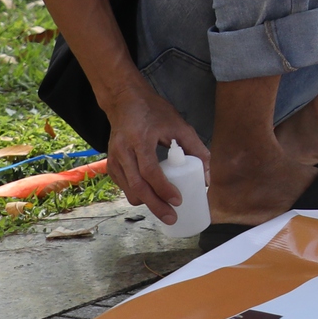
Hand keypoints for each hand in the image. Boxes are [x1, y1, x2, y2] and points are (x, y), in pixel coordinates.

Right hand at [106, 93, 207, 225]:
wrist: (125, 101)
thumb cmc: (155, 112)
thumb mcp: (180, 126)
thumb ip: (197, 149)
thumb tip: (207, 178)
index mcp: (140, 140)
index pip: (150, 171)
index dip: (164, 188)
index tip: (178, 200)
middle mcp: (123, 151)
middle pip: (137, 187)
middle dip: (155, 206)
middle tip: (172, 217)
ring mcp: (113, 159)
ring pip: (128, 190)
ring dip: (146, 203)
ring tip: (164, 209)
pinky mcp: (110, 164)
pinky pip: (123, 186)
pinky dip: (137, 195)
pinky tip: (151, 197)